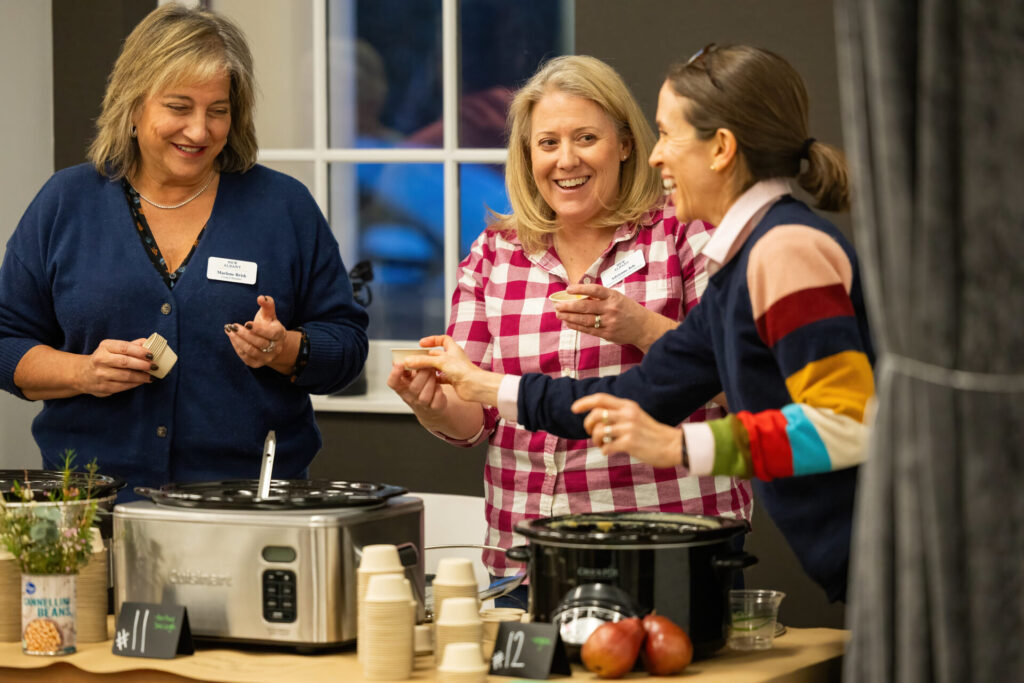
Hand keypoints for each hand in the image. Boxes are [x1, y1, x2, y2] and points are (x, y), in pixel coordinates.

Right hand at [75, 338, 153, 396]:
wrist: (82, 374)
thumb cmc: (105, 358)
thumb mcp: (113, 348)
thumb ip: (132, 345)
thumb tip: (149, 342)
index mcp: (105, 347)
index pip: (124, 347)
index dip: (140, 351)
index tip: (151, 355)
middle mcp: (101, 360)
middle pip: (125, 362)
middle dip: (142, 364)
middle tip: (155, 366)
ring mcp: (101, 374)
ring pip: (125, 376)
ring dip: (142, 376)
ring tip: (152, 376)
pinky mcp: (103, 387)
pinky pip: (123, 386)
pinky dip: (135, 384)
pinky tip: (143, 381)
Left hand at [224, 294, 288, 368]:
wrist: (273, 344)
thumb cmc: (269, 325)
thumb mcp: (270, 314)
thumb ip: (267, 304)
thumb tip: (260, 298)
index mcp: (279, 334)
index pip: (270, 333)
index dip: (258, 329)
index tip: (246, 323)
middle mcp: (275, 348)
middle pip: (259, 343)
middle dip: (244, 334)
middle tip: (233, 326)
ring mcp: (266, 358)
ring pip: (251, 351)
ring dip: (238, 341)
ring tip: (229, 331)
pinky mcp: (257, 363)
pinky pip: (245, 357)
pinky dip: (237, 347)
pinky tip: (232, 338)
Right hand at [386, 363, 447, 416]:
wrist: (430, 405)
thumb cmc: (420, 385)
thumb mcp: (410, 376)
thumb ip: (407, 367)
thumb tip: (404, 355)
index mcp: (401, 387)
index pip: (393, 382)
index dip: (395, 374)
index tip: (400, 363)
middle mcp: (409, 397)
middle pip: (414, 387)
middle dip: (423, 373)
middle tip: (429, 364)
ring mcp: (421, 404)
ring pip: (426, 393)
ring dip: (432, 380)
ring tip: (434, 372)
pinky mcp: (434, 407)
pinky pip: (437, 397)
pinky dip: (439, 389)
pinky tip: (438, 384)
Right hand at [402, 335, 502, 404]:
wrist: (475, 386)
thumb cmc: (463, 370)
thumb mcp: (440, 362)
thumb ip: (423, 360)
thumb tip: (409, 361)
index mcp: (453, 349)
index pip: (443, 339)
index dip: (432, 340)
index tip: (421, 344)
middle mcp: (453, 358)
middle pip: (437, 354)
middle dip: (426, 356)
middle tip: (414, 359)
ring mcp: (453, 369)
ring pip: (438, 366)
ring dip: (428, 368)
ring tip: (418, 370)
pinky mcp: (453, 380)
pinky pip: (440, 377)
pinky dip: (433, 379)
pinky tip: (426, 381)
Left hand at [553, 284, 676, 351]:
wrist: (644, 327)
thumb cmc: (629, 310)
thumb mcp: (618, 298)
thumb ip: (601, 298)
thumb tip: (579, 296)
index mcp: (614, 297)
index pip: (594, 290)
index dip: (580, 289)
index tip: (568, 289)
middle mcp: (611, 309)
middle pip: (586, 307)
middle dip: (569, 306)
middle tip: (557, 305)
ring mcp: (609, 322)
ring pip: (585, 320)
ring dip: (569, 317)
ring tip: (559, 314)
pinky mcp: (607, 334)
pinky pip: (588, 330)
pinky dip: (576, 326)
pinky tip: (568, 322)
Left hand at [572, 393, 684, 468]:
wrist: (674, 446)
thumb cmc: (653, 434)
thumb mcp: (637, 417)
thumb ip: (620, 415)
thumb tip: (597, 421)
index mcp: (628, 406)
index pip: (600, 398)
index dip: (584, 402)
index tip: (574, 409)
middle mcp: (628, 414)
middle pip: (595, 415)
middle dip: (588, 425)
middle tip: (592, 434)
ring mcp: (629, 428)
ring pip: (599, 432)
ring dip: (596, 440)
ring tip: (602, 444)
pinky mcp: (630, 443)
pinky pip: (607, 446)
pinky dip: (604, 450)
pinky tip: (609, 452)